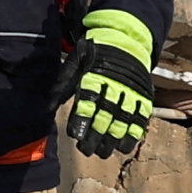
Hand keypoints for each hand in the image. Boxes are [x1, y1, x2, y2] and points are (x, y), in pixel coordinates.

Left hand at [61, 13, 158, 159]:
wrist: (124, 39)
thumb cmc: (94, 54)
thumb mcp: (74, 63)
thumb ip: (62, 86)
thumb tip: (47, 108)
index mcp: (94, 78)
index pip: (87, 104)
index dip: (81, 121)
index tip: (74, 135)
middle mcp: (114, 87)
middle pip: (104, 118)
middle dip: (94, 138)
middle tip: (85, 150)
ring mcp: (131, 93)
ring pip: (122, 122)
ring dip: (112, 141)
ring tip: (102, 152)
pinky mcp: (144, 97)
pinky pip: (140, 120)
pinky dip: (133, 135)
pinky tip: (123, 147)